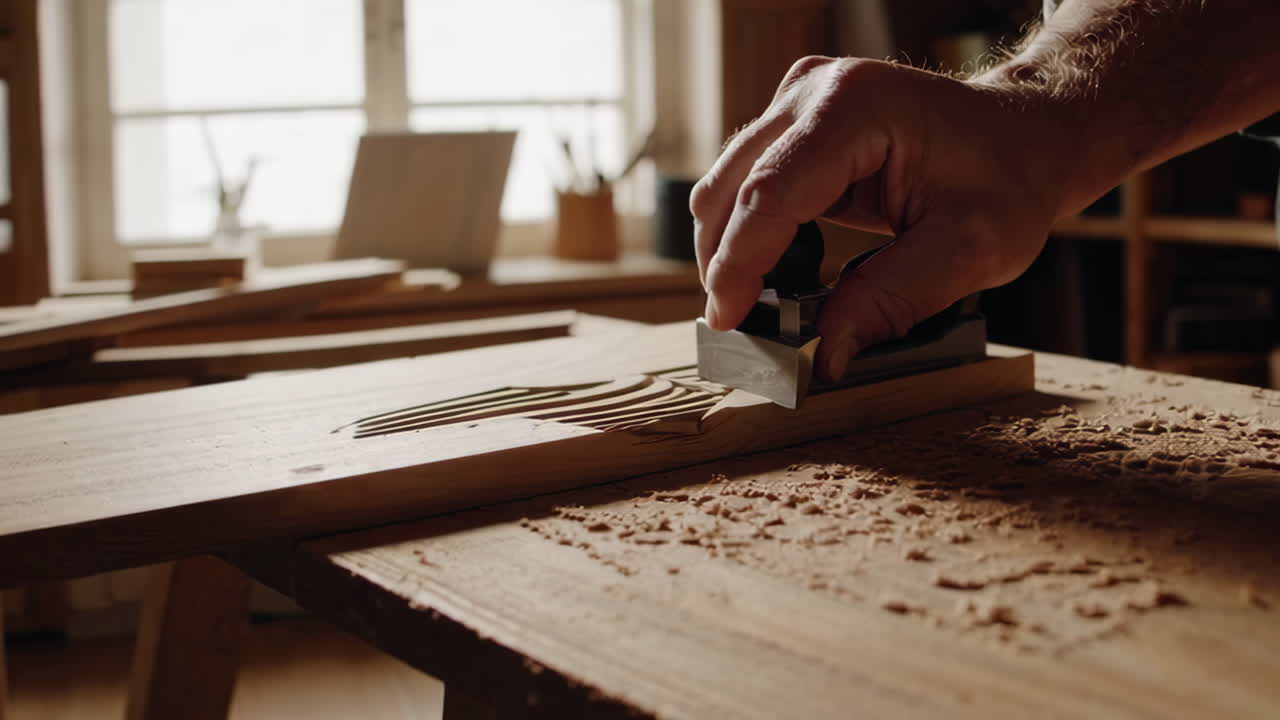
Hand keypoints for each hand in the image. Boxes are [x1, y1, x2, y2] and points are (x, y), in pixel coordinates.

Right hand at [691, 57, 1079, 381]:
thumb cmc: (1009, 180)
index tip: (727, 322)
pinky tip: (772, 275)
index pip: (768, 194)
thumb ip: (892, 301)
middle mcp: (814, 90)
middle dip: (726, 264)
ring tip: (758, 309)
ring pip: (725, 187)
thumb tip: (825, 355)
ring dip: (731, 251)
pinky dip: (747, 234)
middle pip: (730, 188)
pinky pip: (745, 184)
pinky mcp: (794, 122)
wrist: (1027, 135)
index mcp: (855, 108)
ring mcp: (798, 100)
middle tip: (743, 331)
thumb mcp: (969, 252)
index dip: (739, 264)